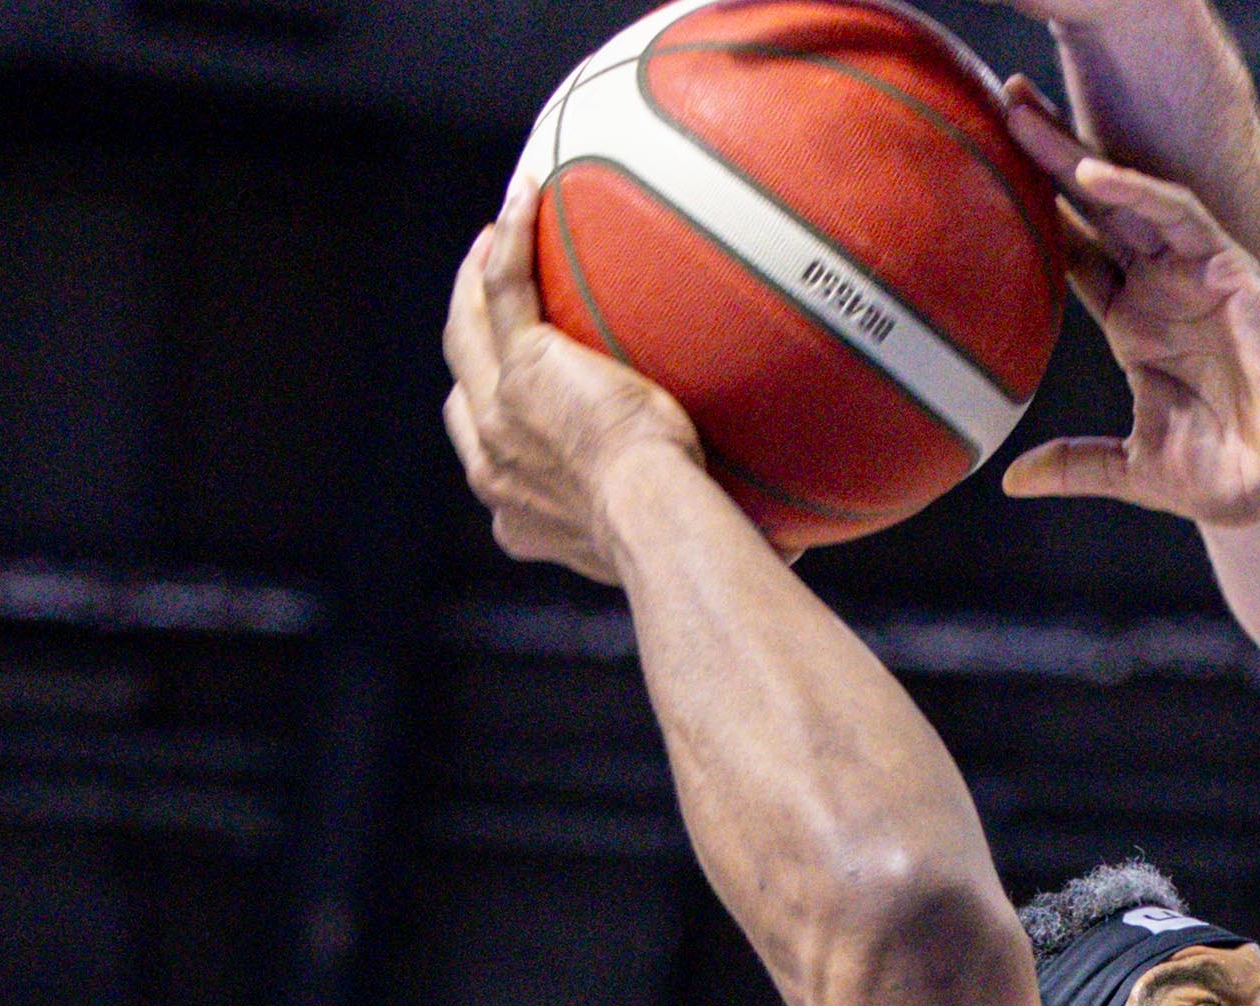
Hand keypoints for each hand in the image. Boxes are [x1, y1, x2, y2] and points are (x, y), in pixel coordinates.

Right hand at [439, 212, 712, 583]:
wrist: (656, 518)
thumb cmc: (680, 540)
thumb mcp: (678, 539)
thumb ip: (698, 525)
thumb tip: (794, 554)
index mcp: (516, 513)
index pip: (486, 448)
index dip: (492, 405)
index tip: (517, 381)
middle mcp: (493, 462)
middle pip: (465, 379)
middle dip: (472, 335)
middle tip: (490, 296)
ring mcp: (501, 409)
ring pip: (471, 327)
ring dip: (476, 280)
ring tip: (496, 238)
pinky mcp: (525, 365)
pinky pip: (506, 287)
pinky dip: (512, 240)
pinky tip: (525, 197)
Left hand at [994, 117, 1259, 527]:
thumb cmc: (1235, 475)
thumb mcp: (1137, 470)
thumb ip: (1077, 465)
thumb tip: (1010, 480)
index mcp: (1139, 326)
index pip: (1076, 253)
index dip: (1035, 212)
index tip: (979, 174)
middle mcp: (1163, 288)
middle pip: (1094, 205)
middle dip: (1048, 153)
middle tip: (1000, 100)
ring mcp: (1195, 275)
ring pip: (1128, 194)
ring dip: (1076, 152)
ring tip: (1024, 115)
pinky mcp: (1231, 270)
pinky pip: (1181, 214)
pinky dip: (1138, 190)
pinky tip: (1093, 174)